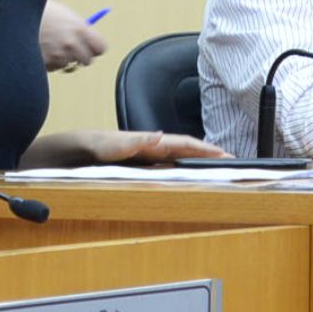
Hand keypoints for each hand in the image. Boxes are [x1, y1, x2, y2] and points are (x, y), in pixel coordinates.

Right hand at [39, 2, 107, 70]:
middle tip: (71, 49)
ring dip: (60, 58)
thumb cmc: (40, 12)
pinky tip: (38, 48)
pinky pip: (51, 67)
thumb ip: (78, 28)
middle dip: (79, 56)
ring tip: (48, 43)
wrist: (15, 15)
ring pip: (67, 65)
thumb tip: (89, 41)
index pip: (101, 47)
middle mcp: (71, 44)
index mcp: (80, 28)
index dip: (95, 48)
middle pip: (87, 60)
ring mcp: (58, 55)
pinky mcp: (45, 64)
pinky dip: (47, 62)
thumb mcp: (63, 15)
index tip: (90, 47)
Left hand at [103, 130, 230, 164]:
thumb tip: (159, 135)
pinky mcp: (144, 163)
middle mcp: (154, 146)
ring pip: (181, 157)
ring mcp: (150, 155)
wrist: (81, 148)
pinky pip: (170, 165)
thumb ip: (136, 140)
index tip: (224, 154)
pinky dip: (184, 168)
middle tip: (232, 162)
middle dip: (210, 154)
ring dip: (200, 161)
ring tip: (218, 168)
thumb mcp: (115, 144)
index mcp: (152, 141)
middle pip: (188, 149)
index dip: (205, 148)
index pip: (185, 143)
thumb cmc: (97, 146)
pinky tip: (190, 176)